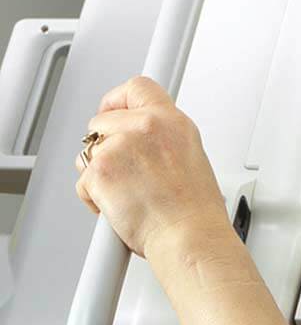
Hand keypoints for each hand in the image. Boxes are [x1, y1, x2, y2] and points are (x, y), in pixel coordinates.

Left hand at [74, 76, 228, 259]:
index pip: (138, 87)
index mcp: (173, 123)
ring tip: (127, 193)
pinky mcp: (100, 169)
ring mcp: (120, 146)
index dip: (118, 100)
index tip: (113, 111)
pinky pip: (82, 179)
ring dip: (99, 172)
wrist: (188, 236)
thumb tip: (142, 141)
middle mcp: (147, 127)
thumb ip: (163, 140)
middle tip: (122, 170)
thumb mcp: (191, 158)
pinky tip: (119, 206)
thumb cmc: (194, 211)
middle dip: (104, 144)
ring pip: (88, 151)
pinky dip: (94, 196)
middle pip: (102, 120)